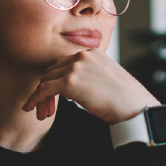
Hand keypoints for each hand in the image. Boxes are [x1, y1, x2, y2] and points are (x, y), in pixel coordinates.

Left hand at [22, 49, 160, 124]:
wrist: (136, 109)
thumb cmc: (126, 101)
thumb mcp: (107, 80)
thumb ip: (89, 77)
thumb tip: (73, 89)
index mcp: (92, 52)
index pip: (63, 63)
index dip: (55, 80)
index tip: (52, 97)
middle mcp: (83, 55)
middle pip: (52, 70)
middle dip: (46, 88)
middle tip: (44, 108)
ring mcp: (76, 66)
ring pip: (46, 80)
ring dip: (41, 96)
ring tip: (40, 112)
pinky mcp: (70, 81)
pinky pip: (43, 89)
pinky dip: (35, 98)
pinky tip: (30, 108)